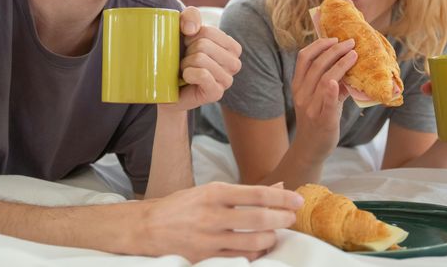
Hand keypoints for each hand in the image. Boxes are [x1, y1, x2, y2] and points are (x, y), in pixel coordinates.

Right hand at [138, 181, 303, 261]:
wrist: (148, 227)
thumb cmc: (182, 207)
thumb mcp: (210, 191)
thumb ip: (244, 193)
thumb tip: (278, 189)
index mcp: (214, 193)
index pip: (256, 194)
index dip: (282, 198)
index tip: (297, 200)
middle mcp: (212, 214)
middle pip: (259, 218)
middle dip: (282, 218)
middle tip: (292, 218)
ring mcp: (209, 238)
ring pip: (254, 241)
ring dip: (271, 237)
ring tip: (275, 233)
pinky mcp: (205, 258)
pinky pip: (240, 258)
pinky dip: (256, 253)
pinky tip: (260, 248)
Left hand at [169, 6, 241, 111]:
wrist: (167, 85)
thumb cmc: (179, 56)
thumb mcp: (183, 28)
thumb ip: (191, 16)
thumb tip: (191, 29)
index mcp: (232, 47)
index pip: (208, 32)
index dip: (190, 37)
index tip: (188, 46)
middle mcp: (234, 63)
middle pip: (204, 45)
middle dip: (187, 51)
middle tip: (186, 61)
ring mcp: (227, 80)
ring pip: (201, 59)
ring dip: (185, 64)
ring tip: (185, 71)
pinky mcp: (216, 93)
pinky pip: (202, 75)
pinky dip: (188, 74)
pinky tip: (186, 78)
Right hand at [291, 37, 356, 158]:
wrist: (310, 149)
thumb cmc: (316, 121)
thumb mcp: (316, 98)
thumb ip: (329, 82)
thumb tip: (347, 64)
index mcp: (298, 86)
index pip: (304, 58)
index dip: (318, 45)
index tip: (333, 38)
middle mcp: (302, 94)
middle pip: (316, 65)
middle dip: (334, 50)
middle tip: (350, 42)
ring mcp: (311, 108)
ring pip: (324, 79)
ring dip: (340, 64)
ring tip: (354, 54)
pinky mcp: (323, 120)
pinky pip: (327, 103)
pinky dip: (331, 91)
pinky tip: (337, 81)